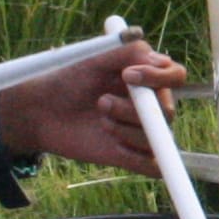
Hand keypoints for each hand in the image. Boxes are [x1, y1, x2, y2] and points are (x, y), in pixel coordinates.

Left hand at [0, 37, 195, 174]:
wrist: (42, 112)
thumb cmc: (68, 81)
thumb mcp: (94, 59)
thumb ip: (127, 52)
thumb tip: (158, 60)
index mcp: (147, 77)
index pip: (175, 76)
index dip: (159, 77)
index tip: (127, 75)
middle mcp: (150, 105)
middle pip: (167, 112)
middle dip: (133, 109)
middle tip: (101, 102)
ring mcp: (142, 132)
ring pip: (157, 139)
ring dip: (126, 130)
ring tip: (100, 121)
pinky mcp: (132, 157)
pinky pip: (152, 165)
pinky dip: (135, 157)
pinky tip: (111, 144)